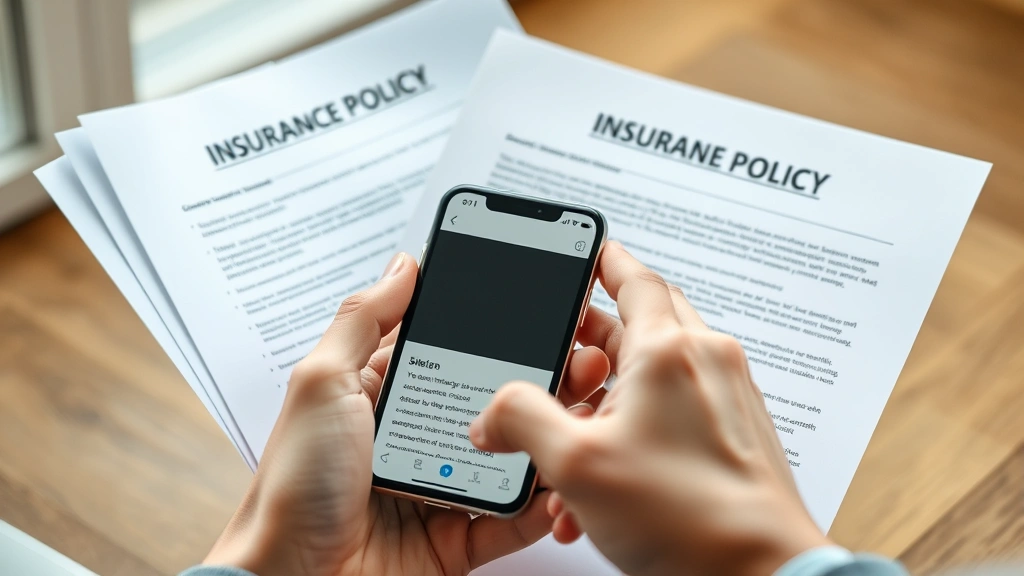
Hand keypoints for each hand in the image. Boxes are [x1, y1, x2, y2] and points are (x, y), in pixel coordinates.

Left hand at [202, 252, 609, 575]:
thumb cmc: (291, 485)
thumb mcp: (320, 385)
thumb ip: (363, 320)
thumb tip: (404, 264)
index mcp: (384, 394)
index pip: (453, 350)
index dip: (496, 331)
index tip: (542, 311)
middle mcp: (416, 437)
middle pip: (492, 402)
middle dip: (538, 381)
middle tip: (581, 360)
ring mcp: (440, 487)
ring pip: (512, 456)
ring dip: (549, 437)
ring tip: (584, 413)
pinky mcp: (457, 538)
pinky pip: (512, 519)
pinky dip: (541, 505)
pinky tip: (562, 482)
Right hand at [469, 242, 829, 575]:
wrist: (763, 574)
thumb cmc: (690, 520)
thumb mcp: (576, 464)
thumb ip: (521, 420)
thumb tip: (493, 413)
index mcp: (669, 350)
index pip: (632, 277)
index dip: (601, 260)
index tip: (585, 252)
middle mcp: (705, 361)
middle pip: (639, 325)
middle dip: (591, 346)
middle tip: (558, 363)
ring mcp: (725, 397)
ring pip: (652, 377)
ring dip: (605, 407)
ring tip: (574, 452)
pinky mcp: (733, 433)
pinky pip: (674, 412)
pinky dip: (635, 433)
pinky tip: (606, 486)